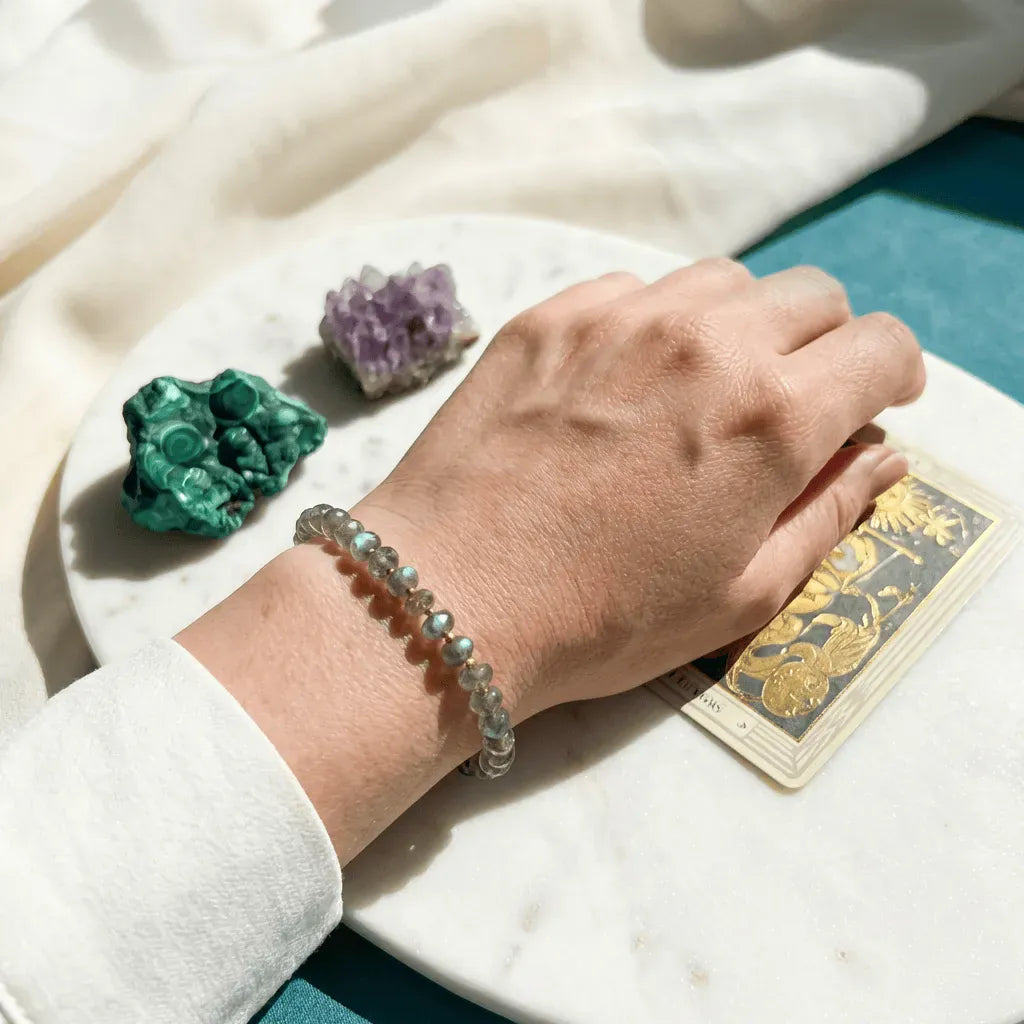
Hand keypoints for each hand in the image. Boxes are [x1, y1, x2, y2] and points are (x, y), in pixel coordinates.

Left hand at [356, 259, 923, 717]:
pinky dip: (653, 325)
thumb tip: (884, 458)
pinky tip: (622, 386)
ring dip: (738, 327)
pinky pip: (632, 290)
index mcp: (772, 415)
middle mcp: (706, 342)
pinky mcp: (550, 316)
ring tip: (701, 392)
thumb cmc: (603, 619)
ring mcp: (621, 317)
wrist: (452, 596)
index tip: (876, 405)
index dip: (894, 376)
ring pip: (722, 283)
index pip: (882, 345)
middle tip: (790, 405)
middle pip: (811, 297)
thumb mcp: (742, 594)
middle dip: (823, 346)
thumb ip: (829, 514)